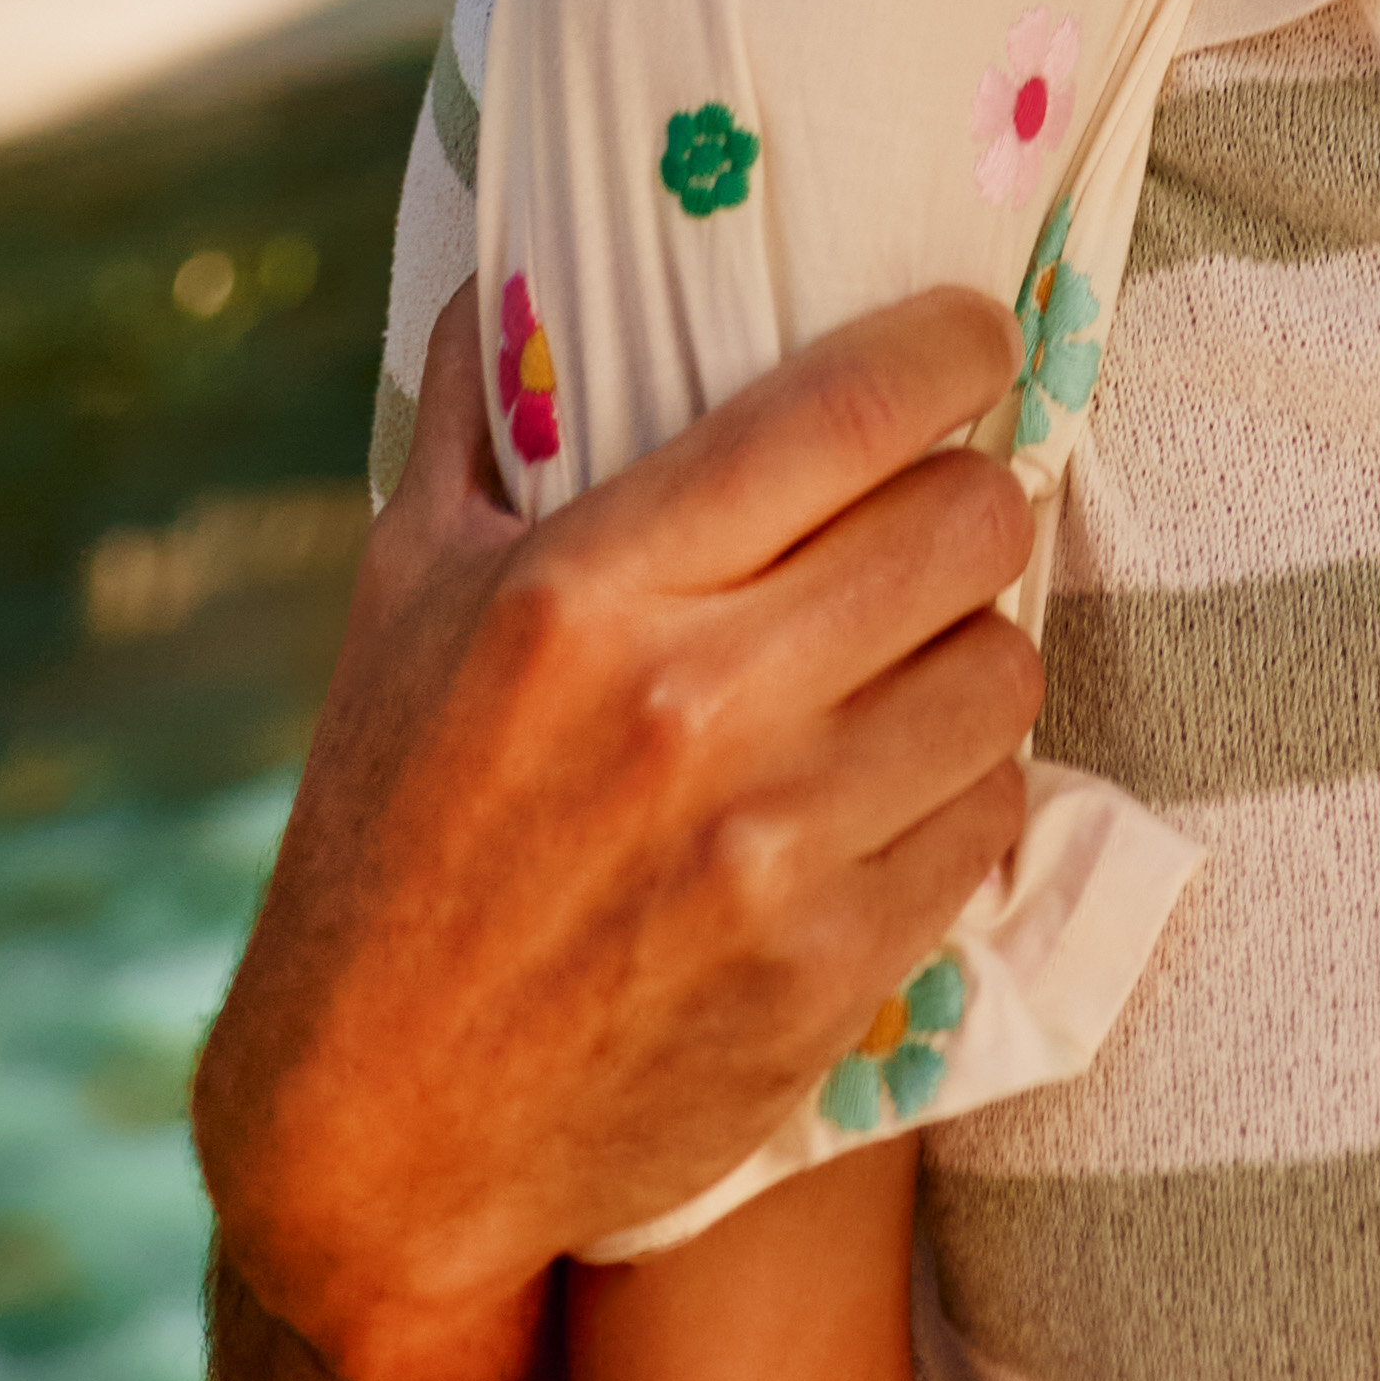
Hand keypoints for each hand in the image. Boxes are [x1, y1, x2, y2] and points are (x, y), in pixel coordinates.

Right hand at [194, 288, 1039, 1380]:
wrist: (375, 1133)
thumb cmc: (387, 831)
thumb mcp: (399, 596)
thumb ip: (482, 412)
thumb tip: (532, 248)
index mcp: (584, 588)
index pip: (853, 405)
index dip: (954, 346)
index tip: (967, 341)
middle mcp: (690, 706)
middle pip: (970, 519)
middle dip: (974, 492)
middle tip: (936, 511)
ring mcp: (770, 849)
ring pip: (1004, 667)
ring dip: (975, 648)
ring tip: (913, 657)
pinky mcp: (827, 972)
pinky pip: (990, 818)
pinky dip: (963, 791)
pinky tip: (894, 786)